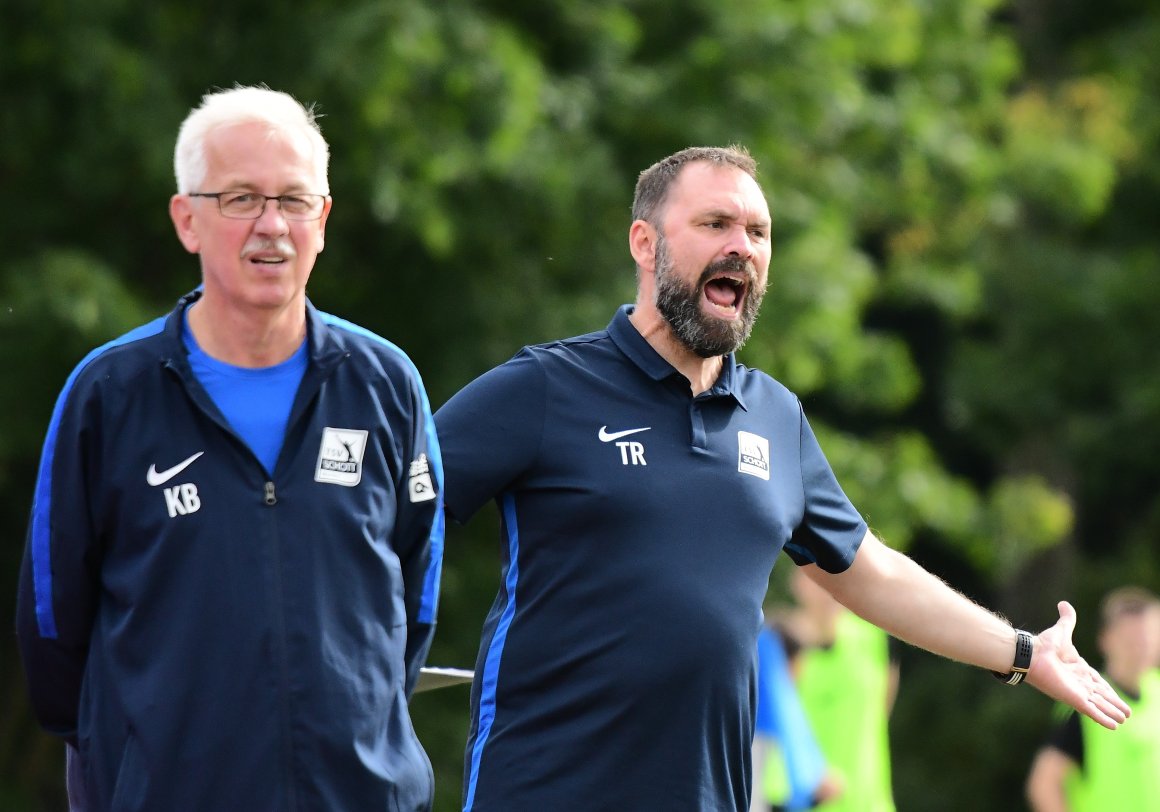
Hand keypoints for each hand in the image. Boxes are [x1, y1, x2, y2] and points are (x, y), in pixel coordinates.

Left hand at [1026, 601, 1131, 729]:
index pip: (1097, 681)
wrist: (1032, 655)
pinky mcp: (1074, 699)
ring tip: (1124, 719)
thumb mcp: (1061, 630)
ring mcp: (1077, 692)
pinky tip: (1114, 726)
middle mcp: (1078, 682)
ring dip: (1112, 712)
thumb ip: (1067, 619)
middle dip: (1114, 704)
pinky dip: (1103, 718)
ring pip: (1100, 705)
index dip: (1107, 689)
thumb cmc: (1044, 645)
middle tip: (1126, 713)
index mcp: (1078, 669)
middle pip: (1101, 695)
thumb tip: (1064, 603)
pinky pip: (1093, 711)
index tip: (1117, 696)